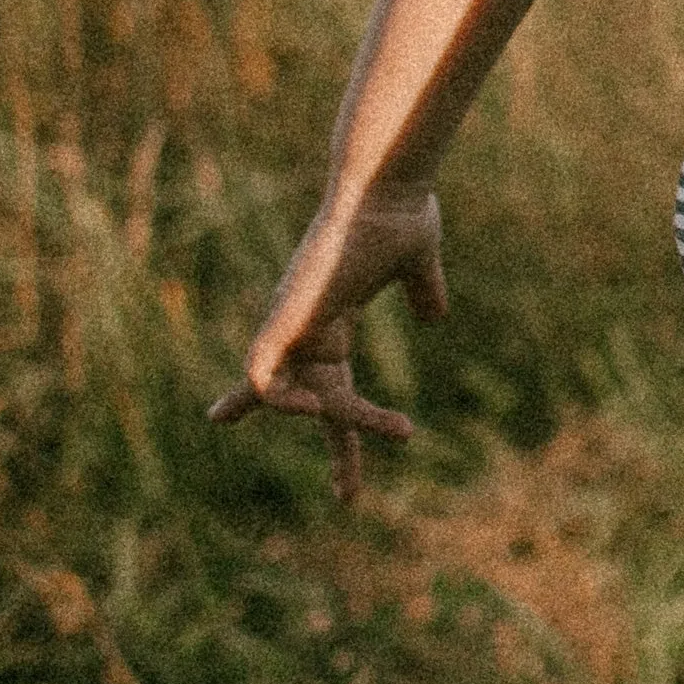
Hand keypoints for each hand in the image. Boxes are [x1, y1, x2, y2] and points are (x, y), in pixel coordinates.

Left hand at [210, 183, 448, 503]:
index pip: (307, 371)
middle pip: (310, 400)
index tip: (248, 424)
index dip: (292, 405)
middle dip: (336, 452)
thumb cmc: (400, 215)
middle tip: (348, 497)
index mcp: (329, 313)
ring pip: (295, 395)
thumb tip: (435, 318)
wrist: (386, 186)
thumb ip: (423, 292)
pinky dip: (280, 400)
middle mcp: (302, 323)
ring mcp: (291, 320)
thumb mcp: (418, 264)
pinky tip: (317, 409)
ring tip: (394, 434)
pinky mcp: (287, 315)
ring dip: (339, 432)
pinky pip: (262, 374)